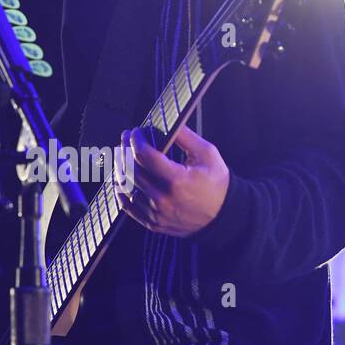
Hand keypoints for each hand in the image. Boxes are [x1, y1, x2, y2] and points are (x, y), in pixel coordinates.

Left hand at [115, 124, 230, 236]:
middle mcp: (164, 198)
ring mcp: (157, 213)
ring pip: (127, 187)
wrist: (224, 216)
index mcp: (177, 180)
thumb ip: (185, 136)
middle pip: (132, 170)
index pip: (145, 155)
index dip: (136, 140)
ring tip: (122, 156)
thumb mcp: (207, 154)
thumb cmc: (216, 182)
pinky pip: (128, 207)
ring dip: (121, 168)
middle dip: (124, 150)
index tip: (135, 131)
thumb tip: (164, 121)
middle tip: (125, 139)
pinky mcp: (154, 223)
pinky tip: (120, 179)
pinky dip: (121, 191)